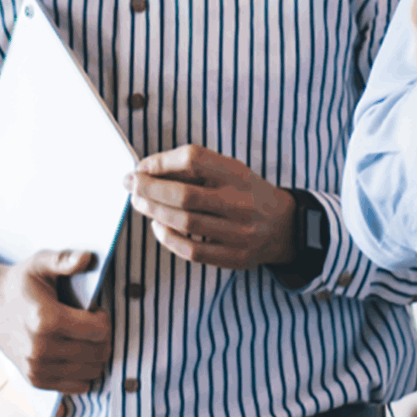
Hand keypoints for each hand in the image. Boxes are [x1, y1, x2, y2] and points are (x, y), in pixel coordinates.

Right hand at [0, 249, 112, 393]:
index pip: (99, 331)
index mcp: (45, 319)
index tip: (94, 310)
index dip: (103, 318)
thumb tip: (86, 258)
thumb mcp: (39, 264)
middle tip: (91, 324)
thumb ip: (63, 260)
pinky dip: (84, 371)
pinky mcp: (36, 380)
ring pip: (92, 371)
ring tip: (82, 337)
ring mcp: (37, 368)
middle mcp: (40, 349)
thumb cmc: (21, 285)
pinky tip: (75, 353)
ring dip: (96, 354)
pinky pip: (79, 386)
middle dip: (103, 337)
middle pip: (98, 352)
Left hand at [128, 145, 297, 269]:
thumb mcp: (232, 171)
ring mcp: (239, 233)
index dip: (162, 161)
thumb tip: (149, 169)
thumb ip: (197, 169)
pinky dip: (168, 238)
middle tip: (131, 184)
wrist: (284, 226)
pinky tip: (158, 226)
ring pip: (185, 224)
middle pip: (185, 195)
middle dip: (149, 189)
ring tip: (140, 203)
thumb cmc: (248, 194)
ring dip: (154, 212)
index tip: (143, 166)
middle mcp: (241, 203)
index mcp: (239, 175)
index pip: (195, 159)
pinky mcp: (234, 257)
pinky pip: (192, 251)